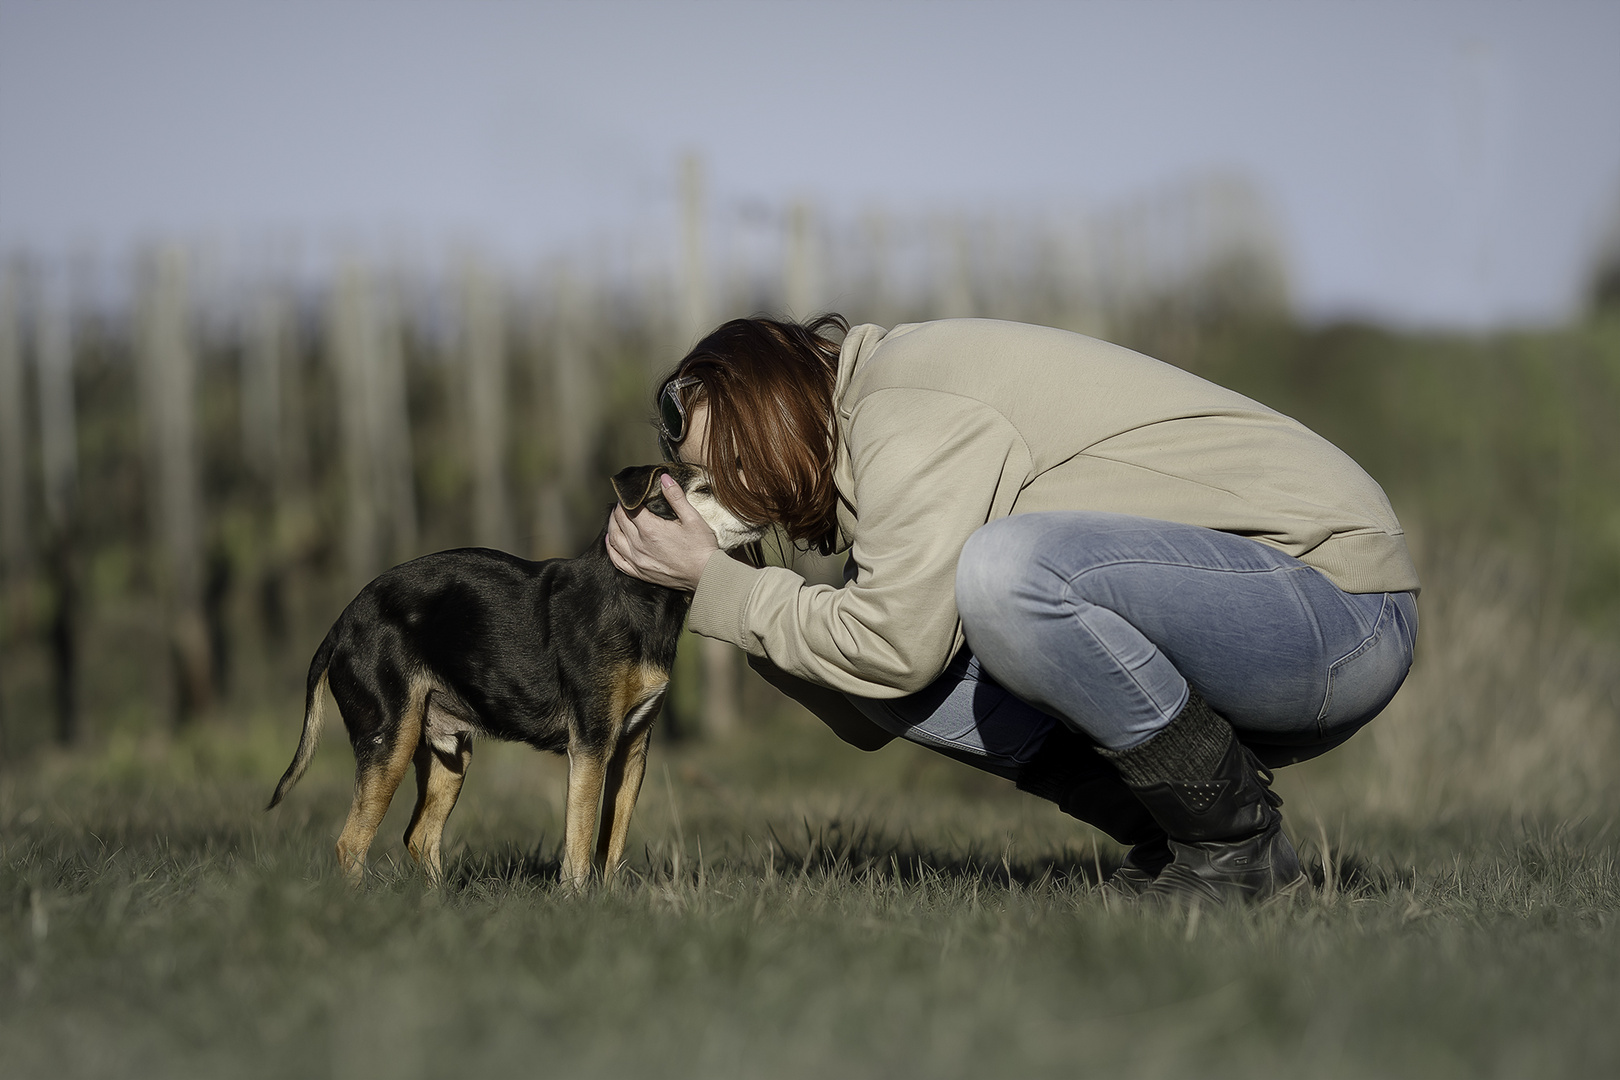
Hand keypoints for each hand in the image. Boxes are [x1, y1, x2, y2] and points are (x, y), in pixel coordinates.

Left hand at [605, 473, 719, 590]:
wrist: (706, 575)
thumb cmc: (701, 547)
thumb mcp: (693, 518)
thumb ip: (676, 497)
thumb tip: (664, 478)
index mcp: (651, 529)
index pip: (629, 508)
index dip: (627, 498)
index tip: (630, 493)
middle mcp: (639, 545)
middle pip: (619, 521)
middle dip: (619, 509)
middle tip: (623, 502)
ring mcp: (638, 560)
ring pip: (614, 539)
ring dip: (612, 525)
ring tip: (615, 516)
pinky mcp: (639, 572)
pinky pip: (617, 560)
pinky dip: (611, 548)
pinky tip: (611, 540)